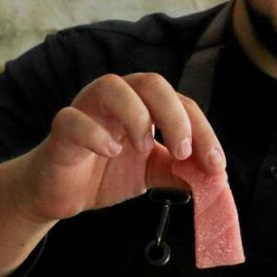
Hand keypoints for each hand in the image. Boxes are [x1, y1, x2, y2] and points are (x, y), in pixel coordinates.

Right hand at [17, 72, 224, 222]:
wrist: (62, 194)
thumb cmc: (106, 172)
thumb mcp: (151, 173)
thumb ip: (179, 171)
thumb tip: (214, 178)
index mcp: (143, 104)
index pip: (181, 104)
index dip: (203, 131)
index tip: (216, 165)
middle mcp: (117, 98)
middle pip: (151, 83)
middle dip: (175, 116)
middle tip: (183, 152)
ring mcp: (87, 109)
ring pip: (111, 87)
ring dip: (137, 115)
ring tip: (145, 148)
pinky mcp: (61, 130)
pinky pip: (73, 119)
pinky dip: (95, 134)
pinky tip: (110, 152)